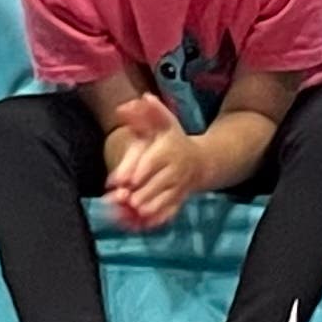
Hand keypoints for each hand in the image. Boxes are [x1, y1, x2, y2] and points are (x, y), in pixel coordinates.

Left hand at [103, 93, 200, 229]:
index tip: (120, 181)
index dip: (135, 172)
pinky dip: (155, 220)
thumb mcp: (165, 121)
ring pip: (163, 201)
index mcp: (170, 150)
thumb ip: (152, 110)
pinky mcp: (179, 202)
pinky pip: (168, 213)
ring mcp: (179, 188)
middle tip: (122, 201)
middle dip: (139, 193)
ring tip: (129, 213)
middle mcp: (177, 170)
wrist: (201, 161)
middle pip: (157, 184)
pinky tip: (140, 224)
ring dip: (146, 209)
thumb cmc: (174, 139)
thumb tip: (143, 97)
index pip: (152, 161)